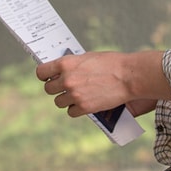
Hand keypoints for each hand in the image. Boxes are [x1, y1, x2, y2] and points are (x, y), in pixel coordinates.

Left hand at [36, 51, 170, 117]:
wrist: (128, 76)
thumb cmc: (111, 63)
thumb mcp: (87, 57)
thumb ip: (73, 65)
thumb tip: (62, 70)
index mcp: (66, 64)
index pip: (41, 72)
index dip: (45, 75)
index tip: (48, 77)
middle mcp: (67, 80)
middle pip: (49, 89)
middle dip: (56, 88)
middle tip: (66, 87)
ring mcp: (74, 95)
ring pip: (59, 102)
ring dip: (66, 100)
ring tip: (77, 95)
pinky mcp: (84, 108)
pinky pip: (71, 112)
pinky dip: (76, 109)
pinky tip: (84, 103)